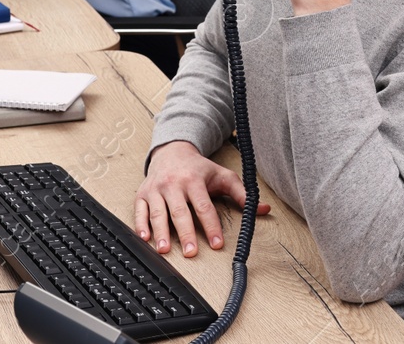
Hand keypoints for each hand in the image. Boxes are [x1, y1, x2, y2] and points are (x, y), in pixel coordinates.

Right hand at [134, 141, 269, 256]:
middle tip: (191, 252)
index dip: (211, 225)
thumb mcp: (222, 176)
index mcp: (194, 180)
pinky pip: (139, 210)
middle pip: (180, 212)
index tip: (217, 243)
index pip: (204, 206)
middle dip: (186, 233)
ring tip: (165, 250)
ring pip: (158, 213)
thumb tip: (263, 209)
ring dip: (161, 232)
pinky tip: (145, 238)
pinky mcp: (142, 193)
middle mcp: (173, 184)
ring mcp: (156, 189)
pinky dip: (141, 225)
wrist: (172, 151)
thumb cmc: (198, 168)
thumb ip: (242, 193)